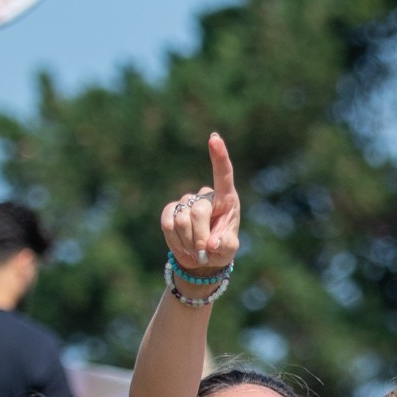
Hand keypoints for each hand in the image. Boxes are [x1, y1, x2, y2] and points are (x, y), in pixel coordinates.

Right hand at [161, 132, 240, 273]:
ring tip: (196, 250)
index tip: (214, 138)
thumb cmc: (220, 249)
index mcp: (226, 199)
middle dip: (200, 237)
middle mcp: (205, 196)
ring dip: (189, 242)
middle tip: (204, 253)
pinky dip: (175, 240)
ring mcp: (186, 201)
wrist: (201, 258)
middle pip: (198, 212)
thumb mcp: (228, 251)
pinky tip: (183, 245)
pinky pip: (168, 224)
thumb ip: (225, 246)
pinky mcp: (170, 210)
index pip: (223, 174)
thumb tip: (212, 244)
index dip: (219, 156)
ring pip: (182, 220)